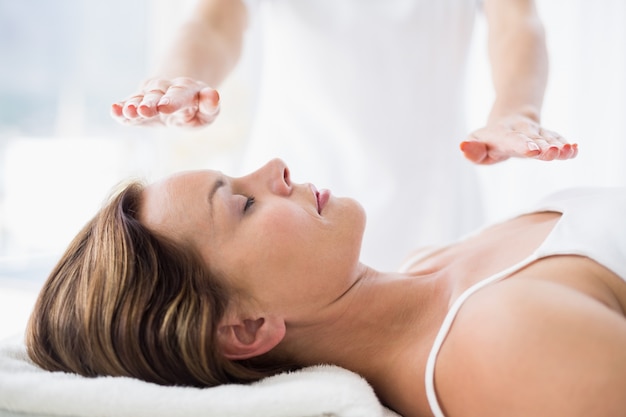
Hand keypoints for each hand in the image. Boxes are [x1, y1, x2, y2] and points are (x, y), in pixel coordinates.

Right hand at [111, 77, 219, 127]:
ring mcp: (149, 95)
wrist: (177, 94)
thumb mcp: (208, 110)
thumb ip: (211, 106)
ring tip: (126, 111)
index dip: (172, 101)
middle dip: (148, 103)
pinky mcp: (137, 102)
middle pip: (156, 96)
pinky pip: (127, 105)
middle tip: (141, 110)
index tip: (164, 108)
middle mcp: (164, 89)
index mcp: (185, 90)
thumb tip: (213, 95)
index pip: (179, 95)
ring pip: (139, 99)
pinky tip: (113, 110)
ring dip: (131, 105)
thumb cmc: (196, 108)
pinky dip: (120, 109)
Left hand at [460, 112, 577, 164]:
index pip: (510, 139)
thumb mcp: (477, 144)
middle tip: (551, 152)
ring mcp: (535, 132)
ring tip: (567, 152)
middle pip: (532, 138)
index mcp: (500, 134)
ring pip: (547, 138)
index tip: (531, 151)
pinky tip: (575, 151)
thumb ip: (473, 150)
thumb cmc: (490, 140)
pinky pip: (557, 139)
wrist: (510, 118)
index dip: (521, 144)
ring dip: (558, 145)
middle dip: (542, 146)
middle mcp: (520, 131)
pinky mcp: (547, 136)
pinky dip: (567, 145)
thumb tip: (463, 147)